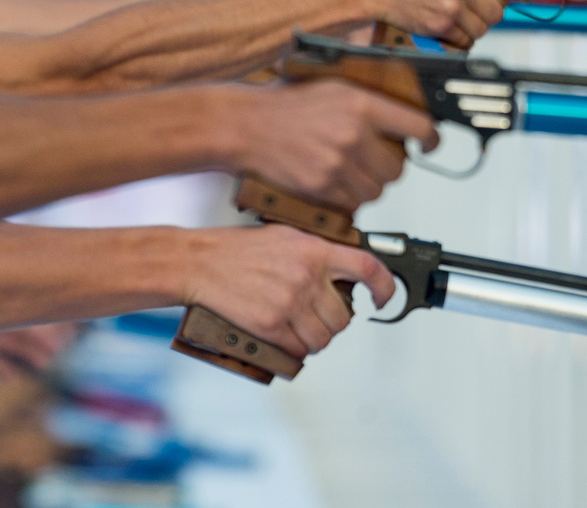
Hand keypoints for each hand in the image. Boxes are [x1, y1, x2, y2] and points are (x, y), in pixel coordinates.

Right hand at [182, 224, 395, 358]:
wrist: (201, 262)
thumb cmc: (241, 249)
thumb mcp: (288, 237)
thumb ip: (318, 252)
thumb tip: (342, 272)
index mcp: (316, 251)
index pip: (367, 267)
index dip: (385, 286)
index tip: (383, 298)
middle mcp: (307, 278)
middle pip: (344, 317)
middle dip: (336, 322)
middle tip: (321, 317)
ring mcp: (289, 303)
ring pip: (323, 339)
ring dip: (316, 339)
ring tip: (302, 329)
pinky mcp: (270, 325)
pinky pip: (297, 349)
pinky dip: (295, 349)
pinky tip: (286, 337)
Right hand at [230, 80, 437, 210]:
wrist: (246, 125)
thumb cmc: (285, 103)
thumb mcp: (332, 82)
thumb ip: (367, 90)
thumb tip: (395, 94)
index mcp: (362, 105)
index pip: (418, 127)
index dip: (431, 139)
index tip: (430, 144)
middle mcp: (354, 135)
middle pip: (398, 169)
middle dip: (389, 167)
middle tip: (376, 160)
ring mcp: (338, 164)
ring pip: (377, 191)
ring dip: (369, 186)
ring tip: (353, 173)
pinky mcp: (322, 187)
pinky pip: (352, 204)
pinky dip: (348, 199)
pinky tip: (337, 183)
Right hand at [338, 0, 531, 48]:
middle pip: (498, 11)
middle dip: (490, 14)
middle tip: (477, 10)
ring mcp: (454, 5)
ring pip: (482, 28)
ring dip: (473, 27)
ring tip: (457, 17)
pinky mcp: (442, 24)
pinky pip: (465, 41)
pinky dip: (458, 38)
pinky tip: (446, 26)